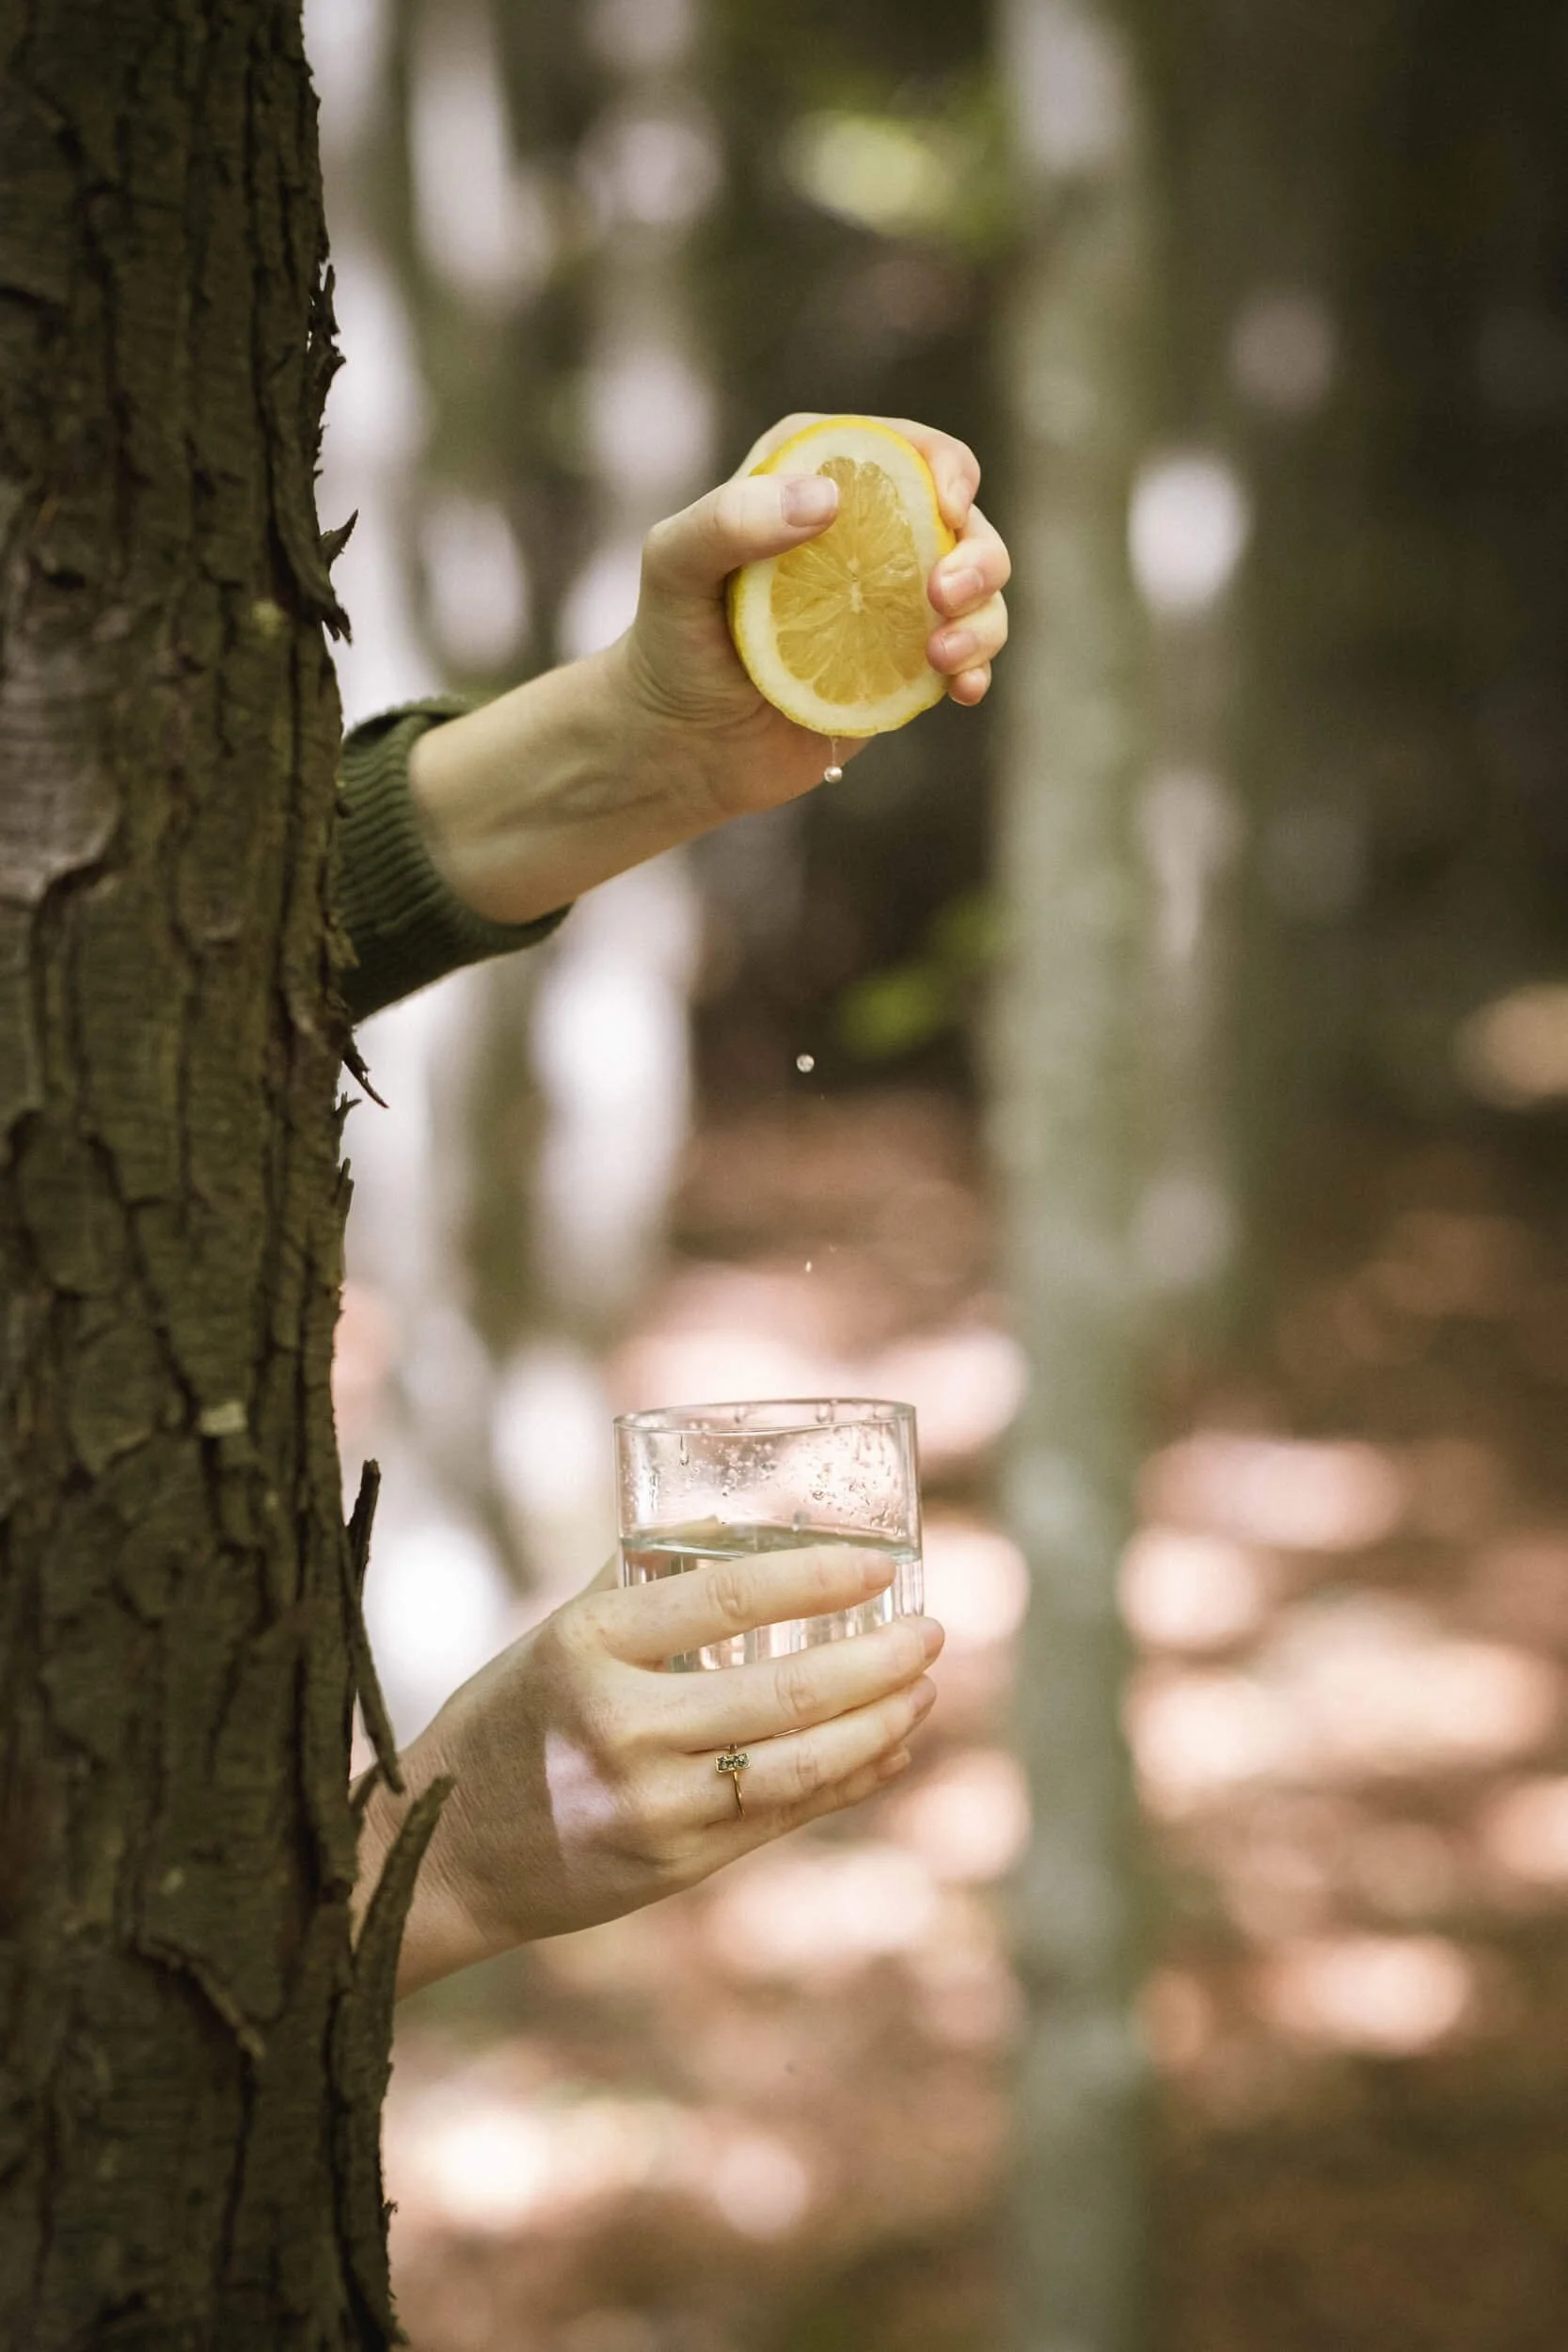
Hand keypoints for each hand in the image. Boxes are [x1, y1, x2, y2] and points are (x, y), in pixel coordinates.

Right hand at [356, 1543, 943, 1996]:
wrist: (444, 1855)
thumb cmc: (505, 1722)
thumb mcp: (553, 1635)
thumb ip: (641, 1583)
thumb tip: (736, 1525)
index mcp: (588, 1645)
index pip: (726, 1598)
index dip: (816, 1577)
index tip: (880, 1564)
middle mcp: (622, 1726)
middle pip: (786, 1692)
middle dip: (880, 1662)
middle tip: (933, 1633)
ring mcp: (652, 1804)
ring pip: (800, 1764)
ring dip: (881, 1725)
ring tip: (925, 1691)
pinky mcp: (674, 1865)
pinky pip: (783, 1816)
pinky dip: (849, 1781)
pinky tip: (889, 1751)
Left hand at [622, 411, 1011, 826]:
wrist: (681, 745)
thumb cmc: (670, 642)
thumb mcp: (674, 567)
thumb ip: (729, 520)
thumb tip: (826, 500)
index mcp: (818, 476)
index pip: (904, 447)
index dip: (946, 466)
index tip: (946, 508)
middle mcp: (865, 531)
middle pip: (961, 518)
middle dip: (979, 551)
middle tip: (945, 594)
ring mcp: (890, 599)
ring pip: (978, 587)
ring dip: (984, 617)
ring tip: (945, 657)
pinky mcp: (903, 663)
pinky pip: (968, 653)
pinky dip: (978, 666)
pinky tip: (963, 690)